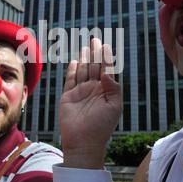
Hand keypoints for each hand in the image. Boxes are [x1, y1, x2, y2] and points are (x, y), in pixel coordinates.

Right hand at [59, 38, 121, 168]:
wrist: (83, 142)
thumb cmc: (101, 127)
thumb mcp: (114, 107)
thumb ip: (113, 88)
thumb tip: (107, 72)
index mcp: (106, 91)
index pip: (107, 70)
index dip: (106, 58)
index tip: (106, 45)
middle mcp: (93, 89)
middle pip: (94, 67)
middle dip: (95, 53)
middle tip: (95, 39)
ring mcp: (80, 92)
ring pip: (83, 71)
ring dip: (85, 59)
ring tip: (86, 46)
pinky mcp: (68, 96)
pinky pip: (70, 80)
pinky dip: (73, 70)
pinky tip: (76, 61)